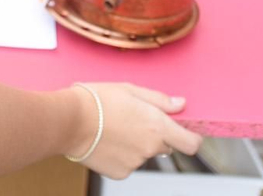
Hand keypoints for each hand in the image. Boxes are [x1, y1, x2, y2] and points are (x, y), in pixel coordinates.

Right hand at [68, 83, 203, 179]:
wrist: (70, 121)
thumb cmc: (97, 100)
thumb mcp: (130, 89)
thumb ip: (159, 100)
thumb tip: (180, 104)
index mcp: (158, 125)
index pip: (191, 143)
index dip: (192, 138)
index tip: (187, 133)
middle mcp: (151, 147)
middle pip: (166, 147)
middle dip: (157, 136)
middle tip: (136, 121)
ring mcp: (136, 162)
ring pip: (144, 154)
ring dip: (136, 144)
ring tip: (114, 128)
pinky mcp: (120, 172)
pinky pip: (128, 163)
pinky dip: (122, 155)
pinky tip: (107, 140)